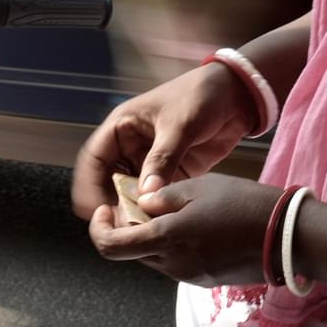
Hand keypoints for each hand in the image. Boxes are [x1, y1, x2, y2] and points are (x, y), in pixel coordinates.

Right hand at [72, 63, 256, 216]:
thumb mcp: (180, 124)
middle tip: (120, 228)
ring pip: (132, 194)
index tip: (95, 210)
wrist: (237, 96)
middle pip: (110, 183)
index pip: (94, 160)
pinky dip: (156, 212)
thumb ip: (163, 158)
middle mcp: (131, 148)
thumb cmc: (201, 96)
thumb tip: (146, 194)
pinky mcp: (172, 174)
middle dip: (113, 205)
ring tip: (140, 230)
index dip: (89, 186)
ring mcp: (150, 163)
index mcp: (122, 128)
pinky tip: (160, 225)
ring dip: (134, 211)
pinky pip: (157, 198)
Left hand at [89, 174, 283, 285]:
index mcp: (166, 238)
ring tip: (175, 210)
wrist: (288, 237)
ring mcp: (190, 275)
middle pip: (132, 252)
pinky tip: (197, 225)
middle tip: (142, 203)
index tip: (106, 209)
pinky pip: (178, 262)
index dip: (98, 229)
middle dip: (128, 228)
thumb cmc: (245, 204)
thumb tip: (141, 205)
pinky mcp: (206, 280)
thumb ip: (163, 197)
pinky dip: (175, 245)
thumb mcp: (200, 187)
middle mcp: (173, 264)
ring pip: (155, 257)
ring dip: (153, 237)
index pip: (110, 247)